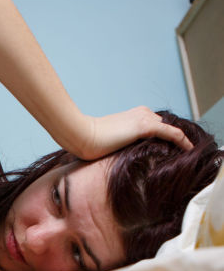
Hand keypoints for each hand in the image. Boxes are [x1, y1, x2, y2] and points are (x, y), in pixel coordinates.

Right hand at [77, 107, 193, 159]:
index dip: (165, 137)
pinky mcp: (145, 127)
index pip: (156, 125)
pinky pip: (171, 133)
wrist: (81, 135)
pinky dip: (183, 141)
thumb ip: (122, 143)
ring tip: (186, 154)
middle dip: (173, 139)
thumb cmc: (88, 141)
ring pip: (169, 129)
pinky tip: (189, 149)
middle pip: (165, 127)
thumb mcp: (109, 141)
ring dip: (178, 141)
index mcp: (133, 115)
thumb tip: (128, 157)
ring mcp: (144, 118)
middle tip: (181, 155)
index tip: (173, 150)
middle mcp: (142, 113)